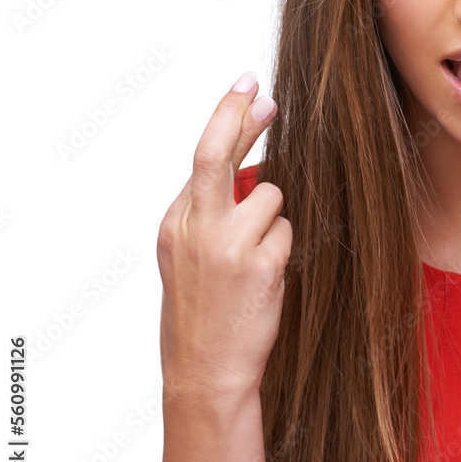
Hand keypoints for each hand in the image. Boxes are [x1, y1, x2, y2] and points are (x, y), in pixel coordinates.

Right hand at [156, 72, 291, 398]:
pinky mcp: (262, 264)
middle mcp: (196, 228)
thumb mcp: (185, 258)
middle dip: (241, 116)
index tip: (246, 88)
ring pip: (272, 197)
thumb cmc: (201, 313)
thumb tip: (249, 168)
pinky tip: (264, 279)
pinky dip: (282, 247)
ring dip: (272, 220)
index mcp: (174, 223)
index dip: (227, 118)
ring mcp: (228, 245)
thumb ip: (207, 212)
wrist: (206, 373)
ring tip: (253, 262)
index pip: (203, 156)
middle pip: (219, 153)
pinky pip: (287, 232)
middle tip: (262, 92)